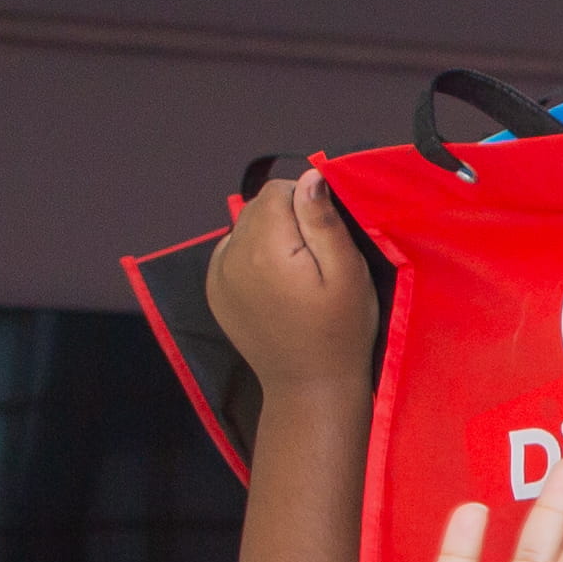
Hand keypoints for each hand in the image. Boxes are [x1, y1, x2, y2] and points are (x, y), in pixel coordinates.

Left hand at [205, 165, 381, 394]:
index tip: (326, 236)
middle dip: (286, 218)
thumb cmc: (341, 331)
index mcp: (267, 247)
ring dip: (269, 235)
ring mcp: (218, 272)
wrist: (310, 385)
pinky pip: (232, 250)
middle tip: (315, 256)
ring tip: (296, 270)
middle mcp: (233, 253)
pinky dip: (253, 254)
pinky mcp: (215, 288)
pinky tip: (276, 282)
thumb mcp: (347, 274)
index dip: (306, 203)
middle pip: (257, 205)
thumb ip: (324, 222)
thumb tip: (310, 176)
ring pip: (243, 225)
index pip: (278, 190)